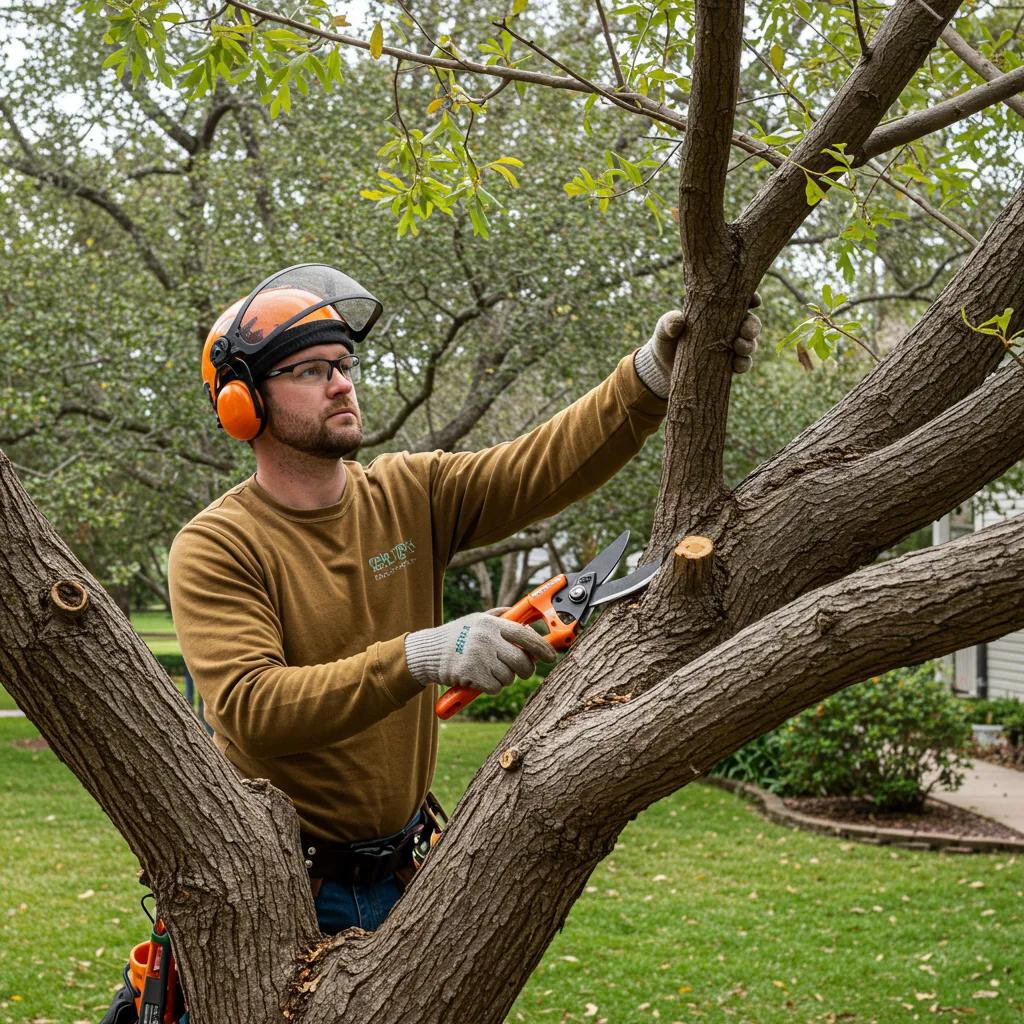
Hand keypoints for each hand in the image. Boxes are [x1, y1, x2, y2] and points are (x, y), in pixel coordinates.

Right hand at [404, 608, 553, 693]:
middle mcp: (487, 638)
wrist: (428, 652)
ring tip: (490, 670)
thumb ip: (500, 616)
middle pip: (521, 660)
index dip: (542, 647)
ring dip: (504, 678)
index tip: (551, 656)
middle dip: (526, 669)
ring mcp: (479, 657)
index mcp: (491, 623)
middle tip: (523, 671)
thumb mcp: (477, 619)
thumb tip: (524, 617)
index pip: (525, 634)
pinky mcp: (472, 675)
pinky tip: (480, 678)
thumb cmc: (456, 636)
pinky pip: (495, 687)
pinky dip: (491, 687)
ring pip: (509, 677)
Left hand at [634, 293, 762, 396]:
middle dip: (752, 325)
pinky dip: (744, 364)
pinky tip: (737, 365)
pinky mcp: (728, 366)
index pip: (739, 301)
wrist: (663, 369)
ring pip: (750, 343)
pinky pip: (743, 364)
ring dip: (750, 345)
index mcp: (717, 311)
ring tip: (739, 347)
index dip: (751, 298)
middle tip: (745, 330)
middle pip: (750, 323)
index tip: (754, 301)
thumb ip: (668, 322)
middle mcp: (728, 328)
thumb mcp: (664, 329)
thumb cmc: (666, 341)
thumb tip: (678, 321)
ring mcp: (730, 347)